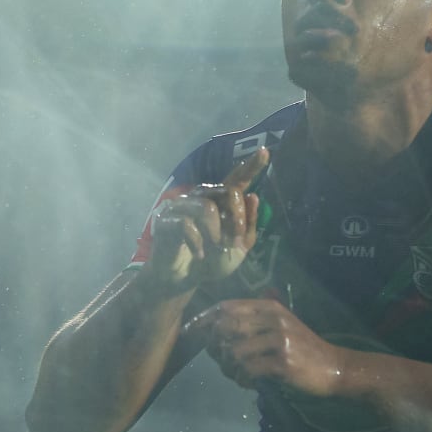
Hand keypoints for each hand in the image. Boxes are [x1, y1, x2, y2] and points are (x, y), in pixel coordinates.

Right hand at [142, 147, 269, 291]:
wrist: (184, 280)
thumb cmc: (213, 262)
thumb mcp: (239, 248)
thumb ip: (248, 225)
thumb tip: (253, 196)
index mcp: (222, 202)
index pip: (238, 180)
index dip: (251, 166)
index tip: (265, 151)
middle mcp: (203, 197)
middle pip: (228, 192)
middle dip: (238, 219)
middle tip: (236, 241)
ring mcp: (183, 205)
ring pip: (207, 208)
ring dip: (216, 232)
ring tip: (215, 248)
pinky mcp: (166, 218)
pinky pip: (186, 224)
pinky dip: (197, 243)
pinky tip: (199, 254)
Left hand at [183, 298, 346, 396]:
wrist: (334, 368)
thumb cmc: (304, 349)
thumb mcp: (282, 326)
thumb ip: (253, 323)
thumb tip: (213, 329)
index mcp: (270, 307)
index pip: (226, 306)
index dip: (203, 318)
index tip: (190, 332)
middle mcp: (273, 318)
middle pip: (225, 327)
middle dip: (215, 347)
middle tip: (222, 361)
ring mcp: (278, 340)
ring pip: (233, 352)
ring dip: (229, 368)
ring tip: (239, 375)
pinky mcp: (282, 362)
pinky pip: (247, 370)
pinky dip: (242, 379)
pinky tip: (249, 382)